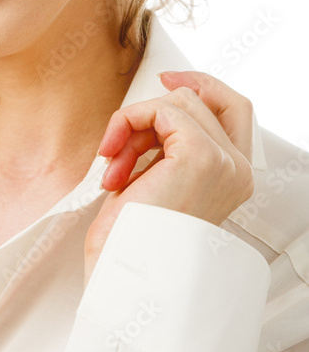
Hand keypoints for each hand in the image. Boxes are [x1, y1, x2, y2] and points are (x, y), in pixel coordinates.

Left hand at [83, 70, 255, 284]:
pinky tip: (112, 160)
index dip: (202, 84)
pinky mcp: (201, 156)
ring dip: (133, 126)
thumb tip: (161, 102)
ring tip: (114, 166)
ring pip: (177, 101)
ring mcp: (224, 161)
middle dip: (154, 108)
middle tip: (121, 132)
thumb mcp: (157, 178)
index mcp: (234, 177)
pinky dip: (128, 122)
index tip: (165, 79)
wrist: (123, 272)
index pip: (234, 109)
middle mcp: (238, 170)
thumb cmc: (132, 237)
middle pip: (205, 98)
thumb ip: (170, 144)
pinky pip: (161, 109)